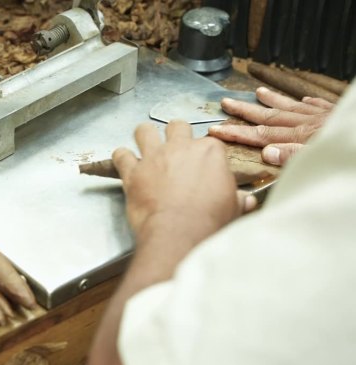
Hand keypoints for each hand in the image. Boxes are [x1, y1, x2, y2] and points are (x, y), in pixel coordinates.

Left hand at [113, 121, 250, 244]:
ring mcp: (154, 157)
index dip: (203, 155)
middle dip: (175, 135)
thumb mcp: (232, 208)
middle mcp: (180, 148)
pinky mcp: (133, 172)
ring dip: (144, 137)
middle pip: (177, 127)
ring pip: (144, 131)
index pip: (208, 143)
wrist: (179, 233)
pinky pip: (121, 155)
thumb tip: (246, 201)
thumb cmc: (209, 221)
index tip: (202, 166)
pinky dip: (121, 158)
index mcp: (209, 152)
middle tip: (174, 150)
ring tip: (145, 147)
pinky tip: (124, 163)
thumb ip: (237, 199)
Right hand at [208, 87, 333, 165]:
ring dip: (272, 101)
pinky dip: (305, 103)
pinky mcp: (336, 115)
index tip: (215, 130)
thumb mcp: (321, 159)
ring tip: (258, 93)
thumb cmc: (348, 153)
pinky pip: (317, 105)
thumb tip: (268, 153)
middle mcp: (307, 124)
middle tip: (225, 103)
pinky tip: (302, 100)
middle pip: (269, 116)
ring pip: (291, 107)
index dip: (235, 132)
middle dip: (245, 111)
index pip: (260, 135)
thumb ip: (294, 156)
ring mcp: (321, 117)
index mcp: (300, 137)